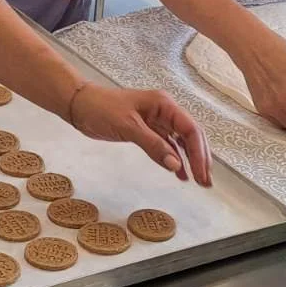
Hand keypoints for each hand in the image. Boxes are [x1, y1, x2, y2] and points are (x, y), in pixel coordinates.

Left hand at [66, 83, 212, 185]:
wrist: (79, 105)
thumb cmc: (102, 109)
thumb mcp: (128, 127)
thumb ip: (153, 145)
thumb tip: (176, 165)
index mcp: (164, 104)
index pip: (190, 129)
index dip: (199, 152)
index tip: (202, 174)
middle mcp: (165, 111)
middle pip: (191, 135)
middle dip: (200, 158)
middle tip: (206, 182)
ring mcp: (157, 121)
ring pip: (181, 142)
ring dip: (191, 160)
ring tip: (199, 181)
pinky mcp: (147, 130)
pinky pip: (167, 145)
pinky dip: (175, 159)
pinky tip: (180, 174)